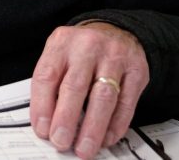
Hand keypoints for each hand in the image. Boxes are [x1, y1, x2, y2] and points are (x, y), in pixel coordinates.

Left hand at [30, 22, 148, 159]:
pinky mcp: (136, 71)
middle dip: (67, 120)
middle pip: (75, 87)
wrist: (116, 31)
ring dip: (93, 128)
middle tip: (61, 142)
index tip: (42, 129)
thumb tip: (46, 123)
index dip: (42, 106)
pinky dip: (116, 125)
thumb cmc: (82, 50)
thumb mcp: (60, 54)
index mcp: (62, 42)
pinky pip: (126, 103)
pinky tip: (107, 138)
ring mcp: (114, 57)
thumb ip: (51, 84)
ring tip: (85, 147)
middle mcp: (88, 46)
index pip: (47, 75)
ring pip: (103, 97)